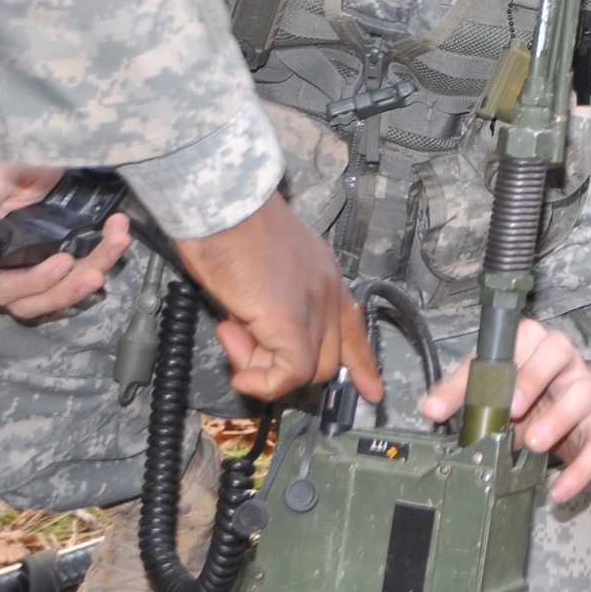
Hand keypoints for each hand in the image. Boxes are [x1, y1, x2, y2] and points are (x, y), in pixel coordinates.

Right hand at [0, 154, 130, 320]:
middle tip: (96, 273)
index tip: (62, 264)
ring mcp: (39, 263)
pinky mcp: (65, 253)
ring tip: (117, 244)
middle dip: (68, 290)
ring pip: (65, 288)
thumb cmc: (6, 161)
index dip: (33, 283)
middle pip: (36, 300)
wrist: (35, 148)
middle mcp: (9, 267)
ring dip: (94, 269)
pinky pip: (84, 268)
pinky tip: (119, 233)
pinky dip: (104, 256)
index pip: (3, 286)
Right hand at [176, 190, 381, 404]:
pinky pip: (289, 374)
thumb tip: (252, 333)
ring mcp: (313, 305)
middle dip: (282, 364)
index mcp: (322, 272)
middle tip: (241, 340)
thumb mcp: (259, 266)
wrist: (219, 203)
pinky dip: (262, 381)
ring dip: (263, 368)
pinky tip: (241, 370)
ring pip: (309, 371)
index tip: (371, 388)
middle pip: (328, 359)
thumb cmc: (227, 224)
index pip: (354, 325)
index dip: (362, 362)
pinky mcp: (291, 320)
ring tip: (232, 335)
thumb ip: (266, 302)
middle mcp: (326, 289)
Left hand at [420, 317, 590, 500]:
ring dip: (558, 420)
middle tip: (513, 409)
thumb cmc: (533, 388)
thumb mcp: (498, 383)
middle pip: (558, 352)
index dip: (508, 358)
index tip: (492, 387)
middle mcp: (565, 360)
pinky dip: (580, 470)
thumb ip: (464, 391)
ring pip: (582, 394)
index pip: (524, 336)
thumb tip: (429, 409)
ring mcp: (587, 389)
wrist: (586, 406)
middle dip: (534, 378)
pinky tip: (558, 490)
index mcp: (536, 342)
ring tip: (534, 444)